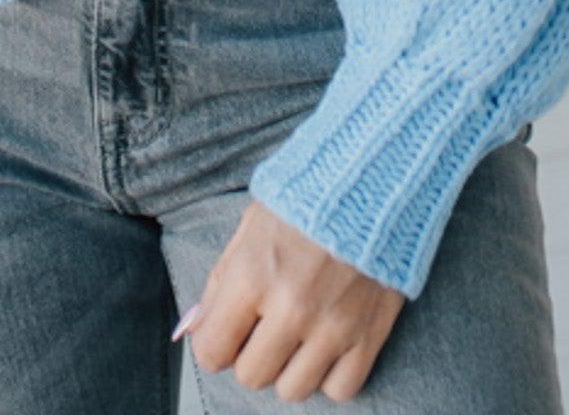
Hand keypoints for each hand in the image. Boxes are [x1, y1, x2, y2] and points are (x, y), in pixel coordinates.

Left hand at [180, 198, 405, 402]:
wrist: (374, 179)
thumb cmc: (308, 196)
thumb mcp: (251, 226)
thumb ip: (219, 282)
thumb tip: (194, 328)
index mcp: (253, 275)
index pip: (212, 351)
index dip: (216, 343)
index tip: (227, 331)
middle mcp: (291, 308)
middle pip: (252, 376)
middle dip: (251, 354)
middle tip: (265, 325)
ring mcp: (333, 326)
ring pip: (293, 390)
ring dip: (289, 367)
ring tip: (298, 332)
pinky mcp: (370, 334)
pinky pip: (340, 389)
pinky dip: (331, 373)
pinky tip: (328, 342)